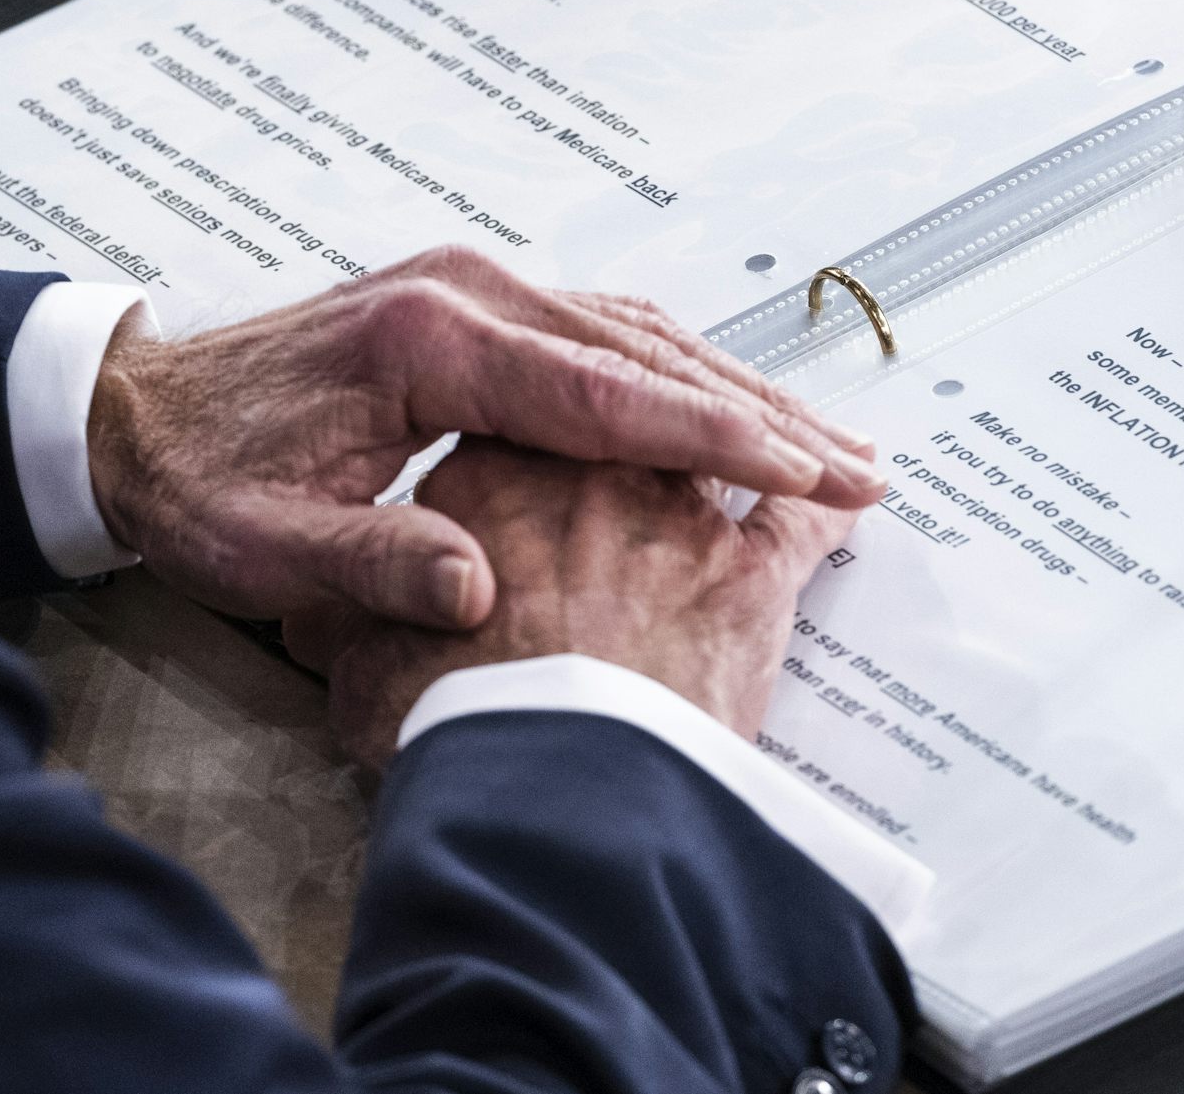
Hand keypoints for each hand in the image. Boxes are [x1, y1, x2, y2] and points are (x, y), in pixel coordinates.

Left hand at [86, 247, 880, 626]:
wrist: (137, 409)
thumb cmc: (200, 480)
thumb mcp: (262, 546)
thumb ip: (369, 566)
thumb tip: (479, 596)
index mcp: (428, 344)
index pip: (604, 393)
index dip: (714, 437)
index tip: (806, 472)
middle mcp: (466, 294)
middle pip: (648, 352)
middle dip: (761, 412)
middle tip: (859, 464)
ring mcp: (475, 291)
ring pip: (639, 334)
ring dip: (736, 388)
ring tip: (826, 441)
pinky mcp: (476, 309)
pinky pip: (605, 335)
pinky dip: (681, 374)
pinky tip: (730, 408)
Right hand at [284, 437, 858, 769]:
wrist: (545, 776)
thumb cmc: (451, 719)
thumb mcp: (358, 659)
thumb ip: (363, 611)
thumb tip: (329, 611)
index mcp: (493, 469)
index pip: (529, 420)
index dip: (550, 430)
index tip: (568, 434)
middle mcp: (593, 471)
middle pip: (639, 416)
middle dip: (670, 408)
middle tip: (698, 407)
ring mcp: (678, 513)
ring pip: (729, 445)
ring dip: (763, 433)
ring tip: (789, 430)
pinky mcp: (751, 575)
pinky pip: (804, 516)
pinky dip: (830, 496)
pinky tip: (853, 482)